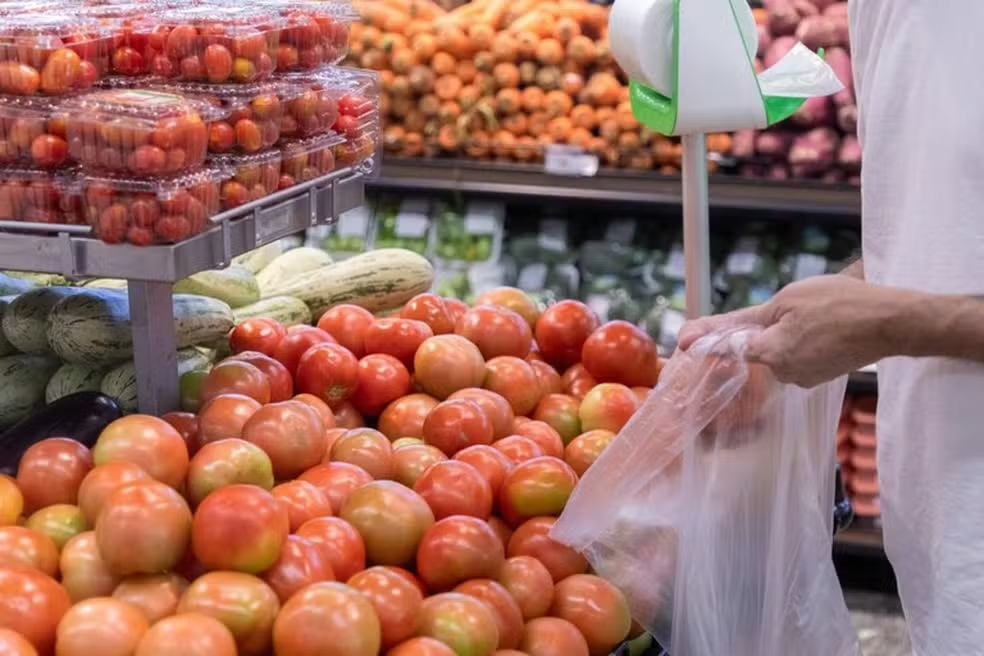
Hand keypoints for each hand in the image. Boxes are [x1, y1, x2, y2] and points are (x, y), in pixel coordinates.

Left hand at [678, 275, 902, 387]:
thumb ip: (742, 322)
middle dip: (761, 329)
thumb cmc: (838, 305)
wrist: (892, 322)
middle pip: (757, 349)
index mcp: (772, 355)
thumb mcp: (785, 302)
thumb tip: (700, 335)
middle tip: (791, 307)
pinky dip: (803, 340)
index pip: (729, 350)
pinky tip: (824, 325)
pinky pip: (800, 355)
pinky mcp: (822, 374)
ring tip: (815, 313)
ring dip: (785, 333)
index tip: (682, 341)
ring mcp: (806, 377)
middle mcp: (785, 374)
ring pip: (779, 351)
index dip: (708, 342)